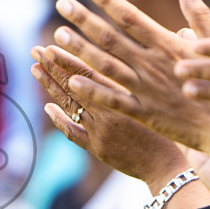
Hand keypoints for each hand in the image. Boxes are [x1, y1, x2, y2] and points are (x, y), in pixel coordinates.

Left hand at [32, 46, 187, 184]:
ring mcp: (100, 132)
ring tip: (35, 68)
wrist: (168, 166)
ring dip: (51, 87)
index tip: (52, 42)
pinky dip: (60, 119)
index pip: (88, 72)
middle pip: (74, 85)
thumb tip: (151, 42)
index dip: (67, 58)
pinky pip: (73, 133)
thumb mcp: (161, 95)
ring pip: (70, 106)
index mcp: (124, 98)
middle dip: (53, 66)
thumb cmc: (174, 125)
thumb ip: (147, 74)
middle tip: (36, 49)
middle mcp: (107, 113)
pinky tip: (47, 107)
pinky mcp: (97, 149)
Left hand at [42, 0, 209, 150]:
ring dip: (80, 50)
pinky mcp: (144, 112)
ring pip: (106, 66)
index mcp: (169, 44)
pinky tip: (72, 80)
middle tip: (62, 3)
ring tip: (57, 36)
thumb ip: (199, 15)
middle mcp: (153, 63)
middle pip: (112, 38)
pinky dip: (93, 90)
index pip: (133, 17)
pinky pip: (114, 100)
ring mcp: (147, 88)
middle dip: (85, 19)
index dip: (110, 1)